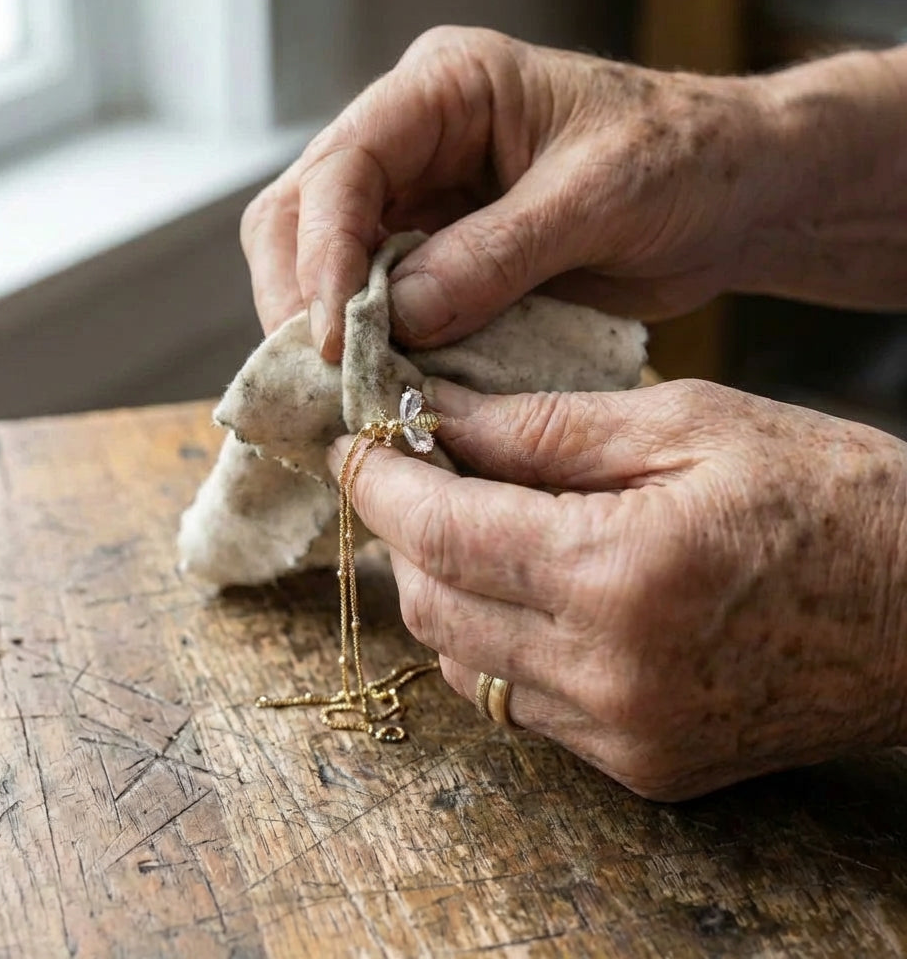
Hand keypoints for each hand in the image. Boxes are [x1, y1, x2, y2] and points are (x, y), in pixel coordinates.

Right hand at [242, 25, 906, 361]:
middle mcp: (414, 138)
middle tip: (319, 376)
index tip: (330, 336)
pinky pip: (374, 301)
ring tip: (343, 390)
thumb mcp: (598, 197)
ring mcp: (420, 199)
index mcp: (446, 89)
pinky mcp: (437, 256)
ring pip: (323, 261)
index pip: (345, 164)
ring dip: (324, 327)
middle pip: (302, 212)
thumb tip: (397, 318)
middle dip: (300, 295)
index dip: (322, 253)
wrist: (730, 194)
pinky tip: (380, 383)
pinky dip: (370, 345)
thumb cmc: (684, 161)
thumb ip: (497, 254)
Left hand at [327, 378, 906, 799]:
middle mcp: (609, 673)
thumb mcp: (687, 423)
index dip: (379, 484)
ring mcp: (622, 734)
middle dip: (405, 533)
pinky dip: (496, 640)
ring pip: (463, 660)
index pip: (441, 533)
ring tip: (477, 524)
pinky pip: (517, 703)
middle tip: (415, 472)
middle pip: (433, 604)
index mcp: (622, 572)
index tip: (352, 445)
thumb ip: (544, 427)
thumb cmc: (828, 495)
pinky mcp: (640, 767)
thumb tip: (435, 414)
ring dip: (446, 587)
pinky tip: (531, 588)